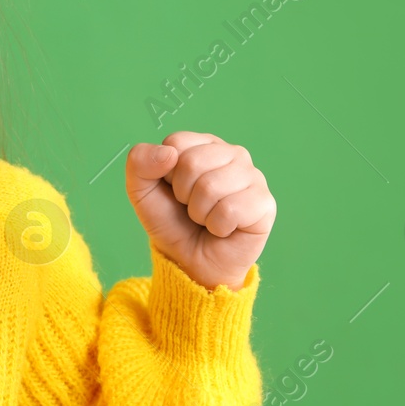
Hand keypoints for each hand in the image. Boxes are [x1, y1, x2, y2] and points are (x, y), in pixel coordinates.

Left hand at [123, 131, 274, 291]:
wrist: (191, 262)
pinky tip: (224, 229)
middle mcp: (233, 154)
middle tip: (191, 208)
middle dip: (182, 194)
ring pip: (210, 187)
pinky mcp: (264, 203)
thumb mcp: (142, 191)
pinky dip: (217, 226)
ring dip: (199, 212)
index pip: (176, 143)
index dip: (166, 174)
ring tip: (206, 218)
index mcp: (204, 144)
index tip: (174, 190)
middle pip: (192, 162)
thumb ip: (140, 161)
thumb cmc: (171, 222)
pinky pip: (229, 210)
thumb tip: (168, 153)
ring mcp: (253, 177)